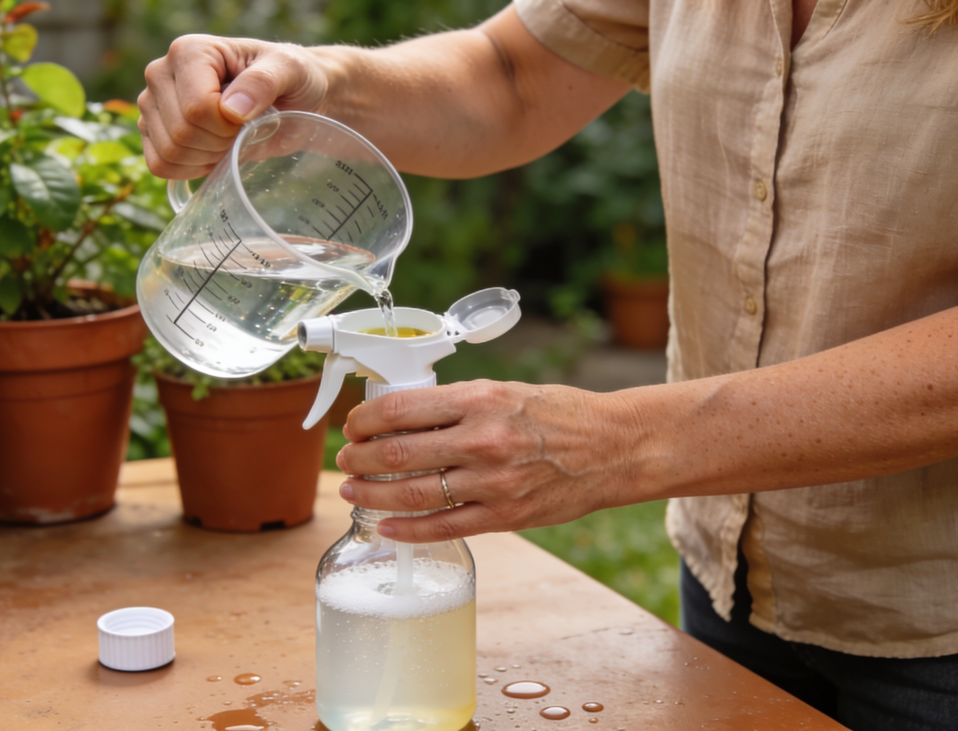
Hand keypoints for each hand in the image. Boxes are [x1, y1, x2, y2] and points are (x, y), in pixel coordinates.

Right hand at [137, 34, 328, 178]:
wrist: (290, 97)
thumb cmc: (290, 78)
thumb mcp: (290, 70)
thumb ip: (264, 82)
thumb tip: (232, 109)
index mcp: (189, 51)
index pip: (197, 108)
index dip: (227, 126)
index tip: (248, 117)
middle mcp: (161, 73)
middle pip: (181, 133)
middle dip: (219, 143)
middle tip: (240, 130)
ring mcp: (152, 103)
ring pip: (169, 152)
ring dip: (206, 157)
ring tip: (227, 139)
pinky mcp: (151, 130)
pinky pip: (158, 164)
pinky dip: (188, 170)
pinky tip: (211, 155)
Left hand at [335, 381, 644, 541]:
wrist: (611, 448)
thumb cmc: (557, 415)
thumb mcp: (504, 392)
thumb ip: (456, 405)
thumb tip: (402, 416)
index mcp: (480, 400)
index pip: (401, 408)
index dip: (365, 419)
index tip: (353, 424)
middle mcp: (483, 441)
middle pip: (398, 453)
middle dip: (360, 458)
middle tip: (345, 459)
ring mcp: (492, 482)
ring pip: (412, 494)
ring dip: (372, 495)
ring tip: (353, 491)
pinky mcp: (504, 516)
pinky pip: (443, 526)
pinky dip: (407, 529)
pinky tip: (386, 526)